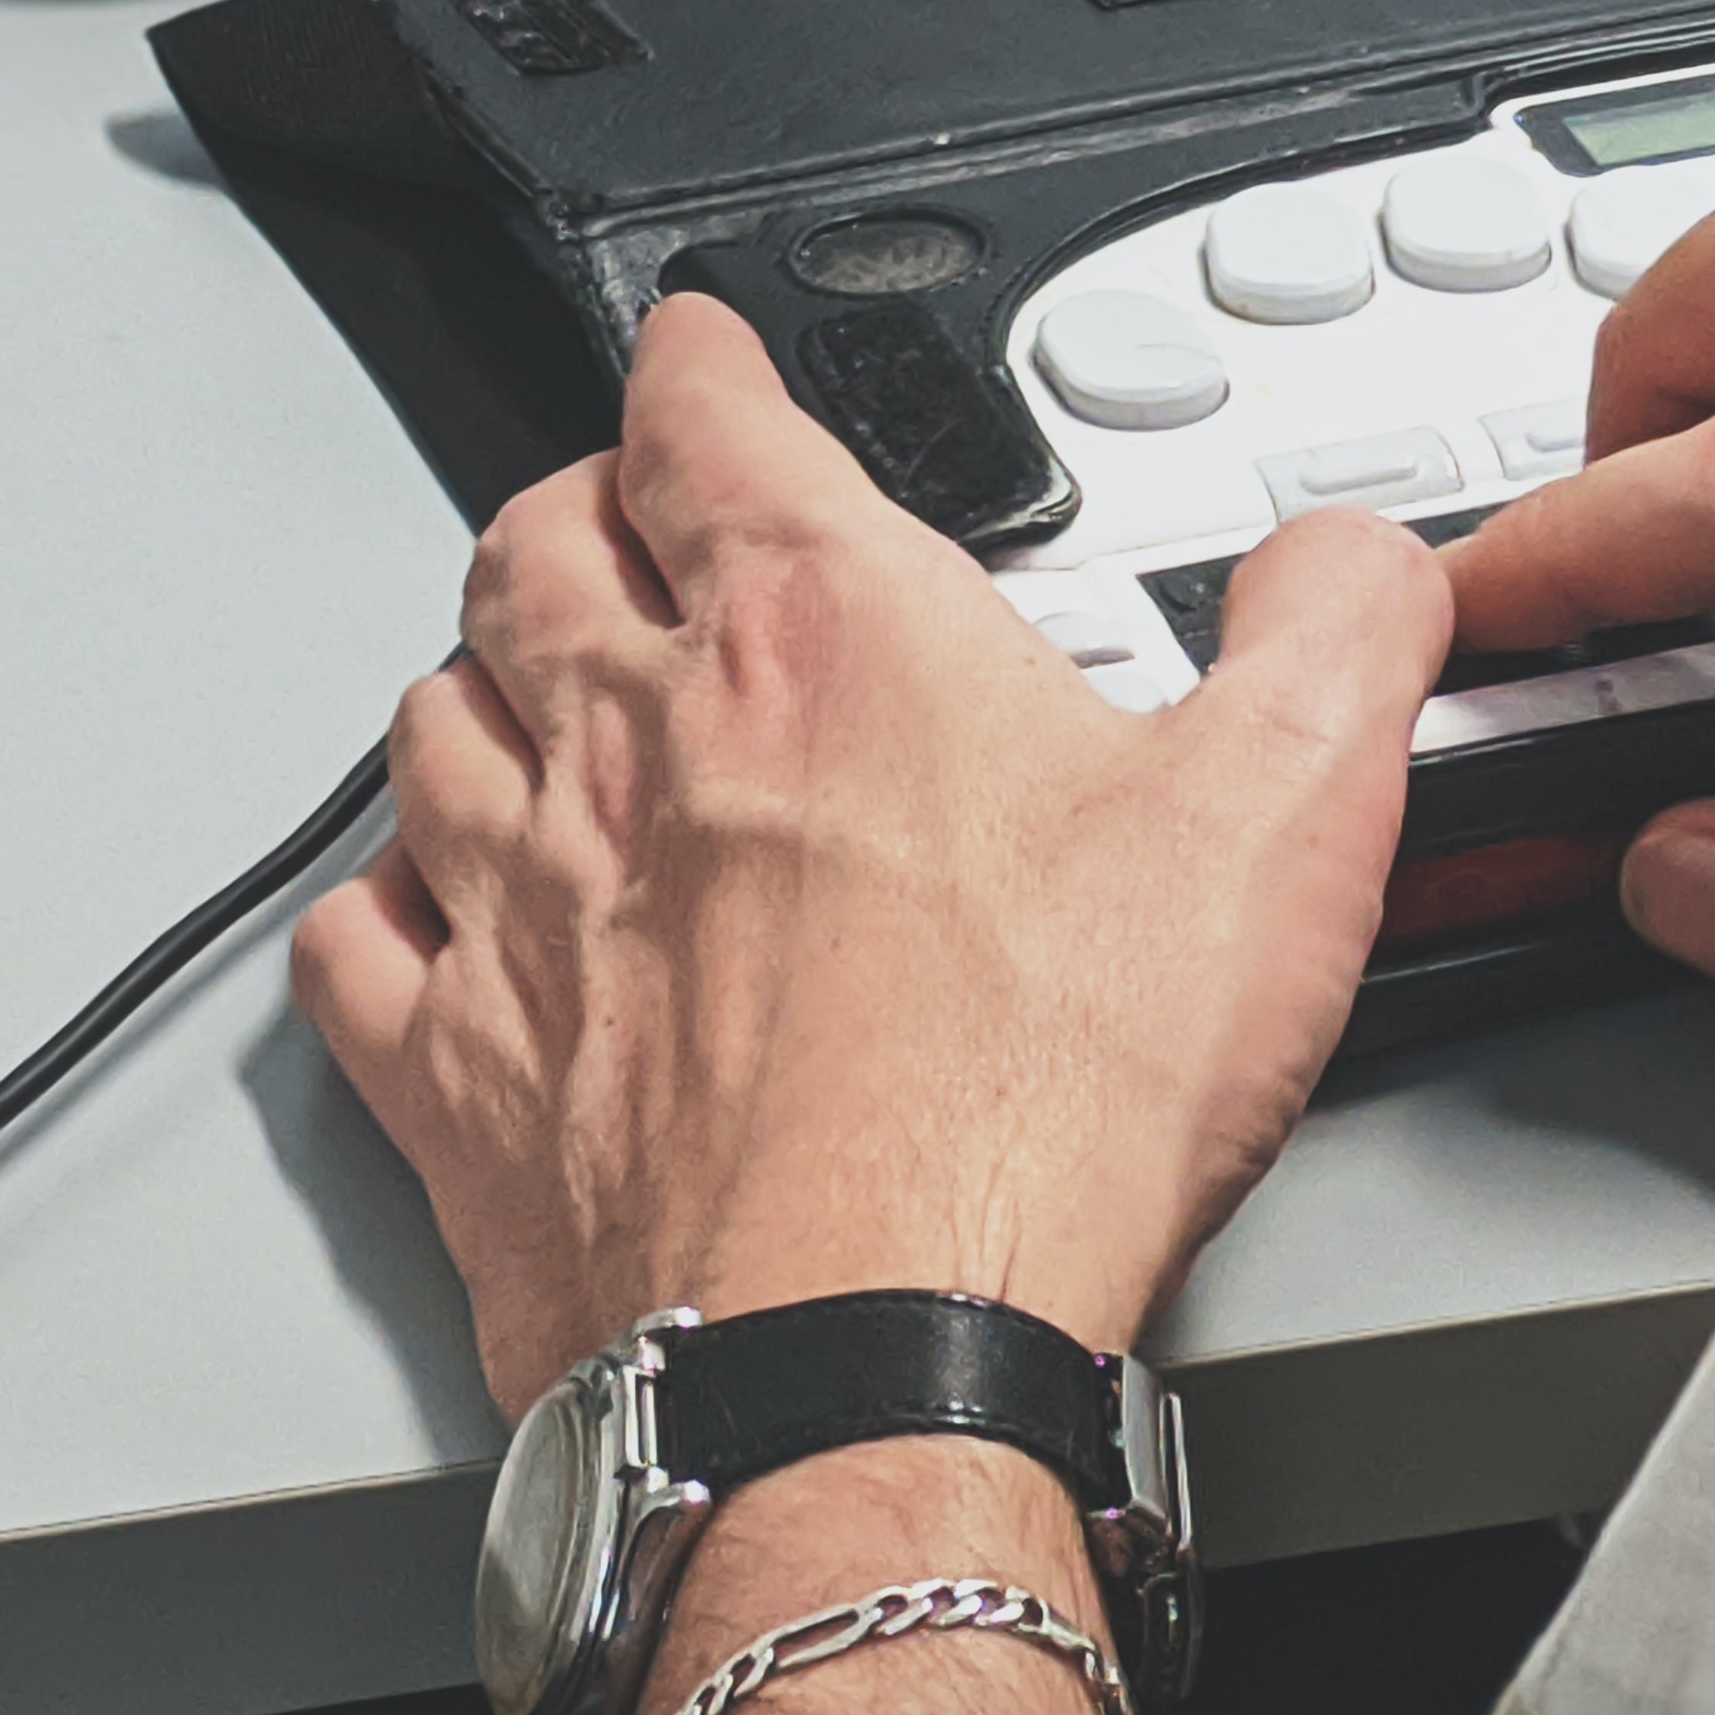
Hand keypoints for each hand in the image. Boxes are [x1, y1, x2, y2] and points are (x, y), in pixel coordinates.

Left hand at [292, 293, 1450, 1410]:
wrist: (870, 1362)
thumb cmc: (1039, 1105)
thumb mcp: (1285, 822)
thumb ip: (1338, 642)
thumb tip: (1355, 566)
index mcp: (822, 638)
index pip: (706, 421)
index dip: (699, 363)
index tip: (700, 352)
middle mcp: (640, 747)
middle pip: (533, 552)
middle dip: (576, 508)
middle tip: (618, 513)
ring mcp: (525, 913)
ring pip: (431, 723)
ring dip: (476, 682)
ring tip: (524, 686)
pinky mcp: (462, 1086)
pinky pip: (360, 947)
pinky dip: (385, 906)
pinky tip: (422, 915)